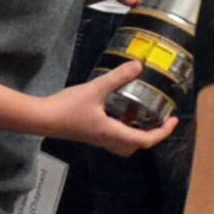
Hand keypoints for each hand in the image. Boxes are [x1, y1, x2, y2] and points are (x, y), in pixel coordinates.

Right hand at [34, 63, 170, 153]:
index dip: (163, 132)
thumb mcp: (94, 89)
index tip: (173, 120)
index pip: (145, 140)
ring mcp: (95, 138)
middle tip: (157, 120)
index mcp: (112, 133)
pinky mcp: (87, 133)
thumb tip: (139, 65)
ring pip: (121, 145)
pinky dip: (121, 129)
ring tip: (140, 117)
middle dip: (149, 137)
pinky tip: (117, 112)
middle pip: (133, 147)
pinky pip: (111, 138)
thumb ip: (117, 77)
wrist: (40, 118)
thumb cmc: (66, 107)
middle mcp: (105, 139)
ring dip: (134, 135)